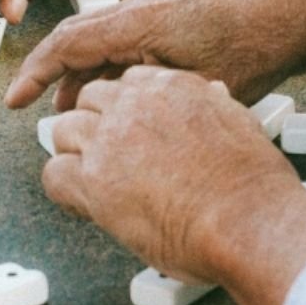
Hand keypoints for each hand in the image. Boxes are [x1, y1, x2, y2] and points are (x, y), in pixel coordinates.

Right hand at [4, 0, 305, 110]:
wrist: (299, 14)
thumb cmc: (255, 47)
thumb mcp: (190, 85)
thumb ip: (143, 98)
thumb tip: (107, 121)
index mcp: (136, 22)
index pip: (65, 44)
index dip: (34, 74)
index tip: (15, 101)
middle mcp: (140, 8)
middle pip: (76, 39)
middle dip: (52, 77)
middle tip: (37, 111)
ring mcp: (157, 8)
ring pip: (102, 41)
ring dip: (85, 75)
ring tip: (78, 115)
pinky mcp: (174, 13)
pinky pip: (126, 38)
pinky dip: (112, 67)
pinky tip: (122, 96)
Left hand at [44, 67, 305, 304]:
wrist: (248, 220)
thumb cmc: (251, 185)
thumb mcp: (240, 121)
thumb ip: (214, 106)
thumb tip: (212, 96)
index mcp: (170, 88)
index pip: (125, 84)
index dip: (123, 110)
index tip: (125, 128)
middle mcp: (134, 106)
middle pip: (88, 102)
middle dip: (93, 127)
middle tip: (104, 156)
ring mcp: (109, 141)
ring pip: (64, 132)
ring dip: (74, 155)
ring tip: (90, 180)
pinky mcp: (93, 180)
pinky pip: (54, 175)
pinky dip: (64, 191)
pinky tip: (81, 202)